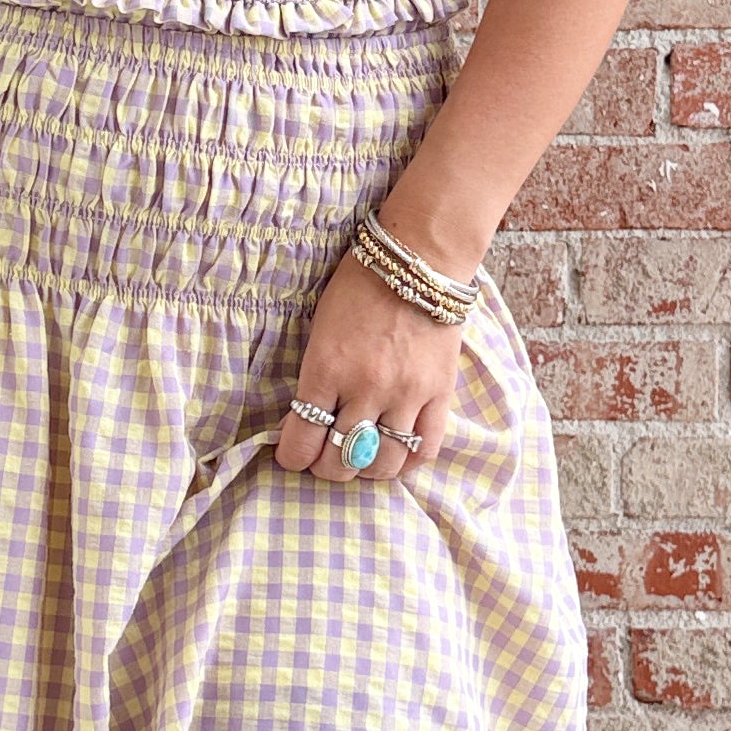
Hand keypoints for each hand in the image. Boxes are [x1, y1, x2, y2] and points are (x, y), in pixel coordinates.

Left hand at [276, 248, 465, 488]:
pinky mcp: (439, 394)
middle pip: (340, 460)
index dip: (292, 457)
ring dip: (365, 470)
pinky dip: (407, 462)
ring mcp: (405, 394)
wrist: (417, 260)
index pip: (302, 438)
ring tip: (361, 459)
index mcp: (326, 368)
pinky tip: (395, 456)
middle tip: (324, 457)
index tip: (292, 456)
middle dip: (326, 468)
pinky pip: (425, 448)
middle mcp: (365, 388)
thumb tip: (303, 420)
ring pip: (382, 462)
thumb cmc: (359, 286)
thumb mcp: (320, 328)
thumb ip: (315, 376)